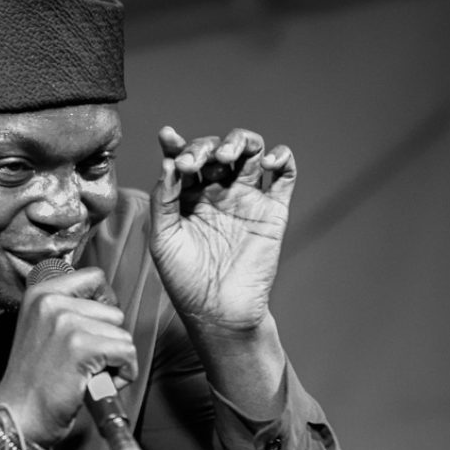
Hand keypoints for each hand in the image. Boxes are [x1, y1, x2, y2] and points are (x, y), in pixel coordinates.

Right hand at [0, 267, 137, 446]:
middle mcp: (51, 302)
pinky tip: (96, 384)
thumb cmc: (34, 382)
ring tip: (85, 375)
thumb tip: (108, 304)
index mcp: (40, 293)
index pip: (95, 277)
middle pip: (114, 311)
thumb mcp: (41, 329)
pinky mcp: (81, 347)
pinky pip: (127, 353)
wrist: (18, 417)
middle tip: (82, 363)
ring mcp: (65, 323)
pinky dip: (122, 375)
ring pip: (123, 334)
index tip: (95, 328)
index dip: (104, 304)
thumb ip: (67, 310)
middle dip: (107, 340)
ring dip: (114, 360)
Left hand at [150, 126, 295, 335]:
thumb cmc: (186, 280)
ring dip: (240, 142)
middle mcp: (218, 191)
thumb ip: (163, 200)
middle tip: (194, 162)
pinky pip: (285, 174)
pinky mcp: (273, 209)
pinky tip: (268, 162)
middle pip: (217, 149)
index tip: (167, 137)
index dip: (177, 144)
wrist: (219, 311)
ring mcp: (247, 198)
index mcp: (189, 197)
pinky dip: (282, 158)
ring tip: (227, 155)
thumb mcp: (163, 239)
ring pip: (252, 151)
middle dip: (205, 146)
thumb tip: (168, 162)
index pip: (185, 159)